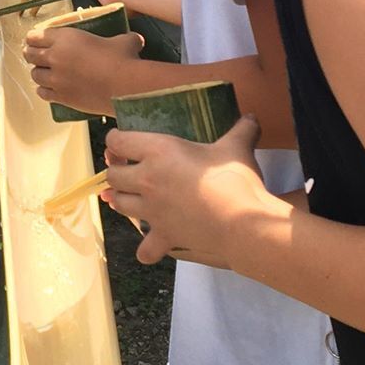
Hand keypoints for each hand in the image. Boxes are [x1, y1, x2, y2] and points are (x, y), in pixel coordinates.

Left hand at [24, 26, 144, 115]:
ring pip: (35, 74)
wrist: (124, 88)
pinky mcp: (61, 97)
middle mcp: (56, 57)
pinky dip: (43, 90)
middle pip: (31, 54)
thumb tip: (136, 39)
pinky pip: (43, 93)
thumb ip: (125, 38)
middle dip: (30, 53)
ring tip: (41, 72)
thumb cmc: (123, 60)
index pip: (38, 35)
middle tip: (33, 54)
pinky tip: (47, 89)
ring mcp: (57, 79)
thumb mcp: (124, 41)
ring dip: (37, 72)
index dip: (33, 37)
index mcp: (67, 38)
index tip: (33, 39)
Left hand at [103, 115, 269, 264]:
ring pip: (120, 205)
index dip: (115, 140)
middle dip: (116, 170)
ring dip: (121, 199)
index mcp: (158, 151)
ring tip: (131, 196)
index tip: (118, 141)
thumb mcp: (237, 147)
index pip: (118, 142)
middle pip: (113, 175)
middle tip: (127, 168)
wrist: (242, 222)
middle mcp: (147, 180)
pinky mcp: (163, 236)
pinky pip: (144, 247)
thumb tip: (251, 117)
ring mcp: (152, 211)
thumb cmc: (234, 178)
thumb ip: (241, 130)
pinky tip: (151, 241)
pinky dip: (145, 246)